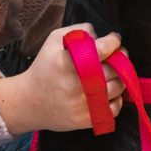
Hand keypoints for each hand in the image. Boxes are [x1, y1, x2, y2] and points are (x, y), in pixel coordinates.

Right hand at [0, 24, 125, 135]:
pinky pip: (114, 108)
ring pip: (117, 88)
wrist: (29, 102)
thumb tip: (102, 36)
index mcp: (65, 63)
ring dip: (120, 77)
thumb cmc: (45, 68)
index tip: (115, 39)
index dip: (114, 41)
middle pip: (114, 68)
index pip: (102, 49)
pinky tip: (108, 91)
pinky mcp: (86, 120)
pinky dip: (116, 98)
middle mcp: (75, 85)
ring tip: (113, 71)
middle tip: (119, 53)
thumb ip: (78, 31)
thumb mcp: (53, 41)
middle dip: (121, 57)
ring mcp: (81, 105)